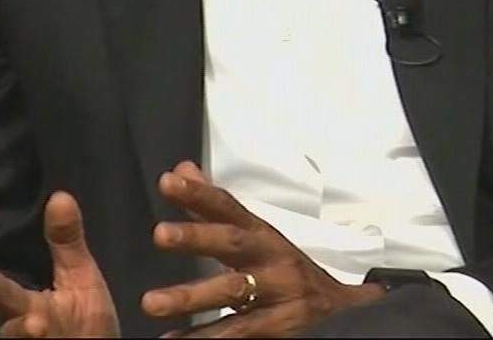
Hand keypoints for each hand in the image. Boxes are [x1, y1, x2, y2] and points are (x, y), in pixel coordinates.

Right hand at [0, 191, 119, 337]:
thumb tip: (60, 196)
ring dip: (25, 333)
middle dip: (8, 317)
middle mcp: (19, 325)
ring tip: (38, 325)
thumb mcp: (80, 277)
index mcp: (25, 303)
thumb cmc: (84, 316)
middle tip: (8, 303)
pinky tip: (44, 334)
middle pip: (6, 324)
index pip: (2, 291)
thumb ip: (66, 242)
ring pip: (17, 338)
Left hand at [141, 161, 384, 336]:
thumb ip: (213, 206)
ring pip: (232, 292)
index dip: (199, 193)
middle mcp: (271, 259)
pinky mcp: (278, 326)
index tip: (169, 182)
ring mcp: (277, 294)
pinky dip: (205, 338)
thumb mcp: (255, 235)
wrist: (342, 311)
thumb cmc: (286, 269)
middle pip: (233, 243)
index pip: (228, 206)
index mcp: (261, 233)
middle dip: (197, 237)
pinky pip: (237, 331)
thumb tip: (182, 170)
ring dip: (190, 297)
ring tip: (151, 302)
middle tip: (160, 235)